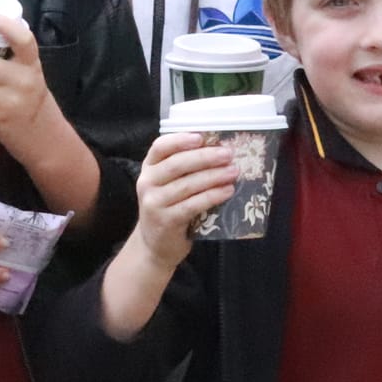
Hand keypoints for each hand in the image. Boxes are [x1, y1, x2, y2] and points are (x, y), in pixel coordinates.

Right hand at [132, 132, 237, 270]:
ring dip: (214, 176)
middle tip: (228, 154)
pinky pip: (193, 205)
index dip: (180, 140)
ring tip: (234, 172)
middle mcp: (147, 182)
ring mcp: (154, 203)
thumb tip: (219, 149)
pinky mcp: (166, 221)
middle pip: (177, 164)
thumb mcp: (168, 183)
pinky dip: (212, 196)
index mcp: (149, 167)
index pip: (160, 147)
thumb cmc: (169, 206)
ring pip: (187, 185)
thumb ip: (184, 167)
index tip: (202, 137)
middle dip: (205, 157)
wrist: (156, 243)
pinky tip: (227, 191)